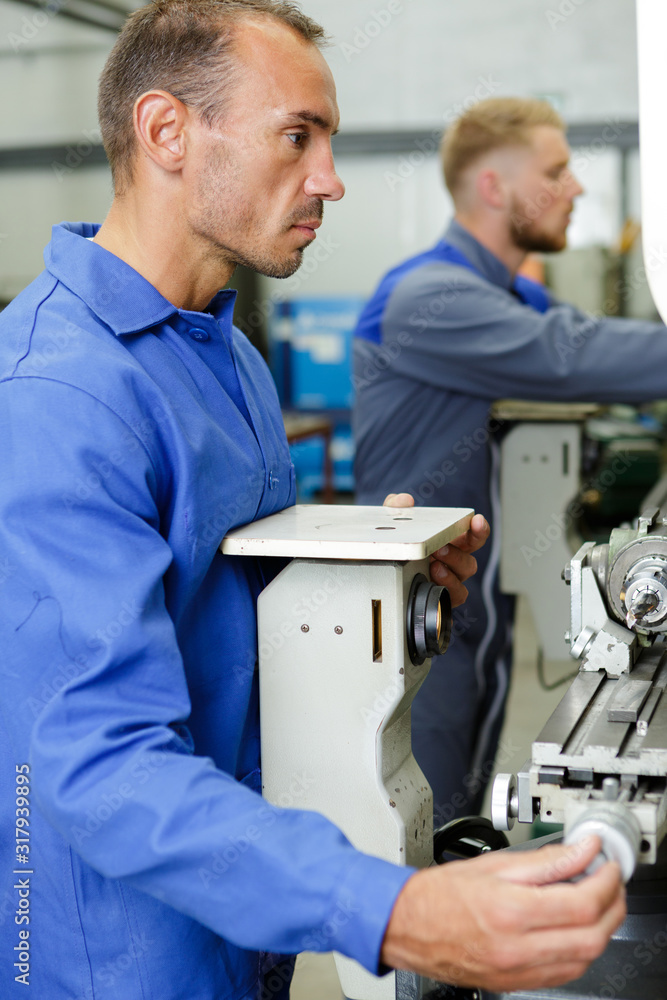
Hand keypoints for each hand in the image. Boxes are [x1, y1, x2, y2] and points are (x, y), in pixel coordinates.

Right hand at [381, 836, 625, 991]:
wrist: (406, 925)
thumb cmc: (439, 894)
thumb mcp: (493, 864)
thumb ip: (543, 859)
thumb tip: (579, 850)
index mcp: (509, 910)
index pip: (580, 902)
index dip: (605, 881)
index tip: (607, 863)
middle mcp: (516, 947)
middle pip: (591, 936)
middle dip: (612, 905)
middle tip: (611, 881)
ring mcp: (517, 970)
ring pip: (584, 959)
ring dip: (602, 929)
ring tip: (598, 901)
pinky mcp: (516, 983)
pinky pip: (565, 973)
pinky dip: (581, 951)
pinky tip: (577, 930)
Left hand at [382, 494, 489, 606]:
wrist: (382, 572)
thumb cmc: (399, 547)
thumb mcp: (393, 524)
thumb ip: (396, 508)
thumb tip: (404, 500)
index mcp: (450, 543)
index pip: (473, 537)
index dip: (478, 529)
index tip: (476, 521)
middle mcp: (454, 564)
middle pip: (470, 561)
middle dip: (458, 554)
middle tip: (442, 547)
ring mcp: (449, 582)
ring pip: (463, 579)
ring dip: (451, 571)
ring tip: (434, 565)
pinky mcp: (442, 597)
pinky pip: (455, 596)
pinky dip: (448, 588)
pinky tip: (432, 581)